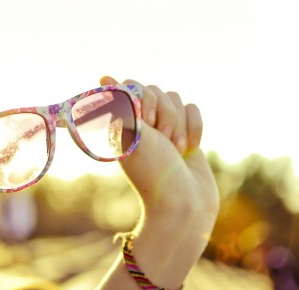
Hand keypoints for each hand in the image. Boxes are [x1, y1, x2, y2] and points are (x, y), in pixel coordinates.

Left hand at [82, 77, 218, 289]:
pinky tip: (190, 150)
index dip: (144, 101)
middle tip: (164, 143)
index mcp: (123, 122)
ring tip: (176, 150)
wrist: (183, 203)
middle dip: (165, 117)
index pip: (133, 86)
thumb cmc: (153, 171)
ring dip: (180, 125)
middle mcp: (142, 123)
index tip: (146, 124)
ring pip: (177, 100)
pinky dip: (195, 128)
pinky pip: (193, 109)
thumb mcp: (131, 136)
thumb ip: (119, 106)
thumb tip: (103, 77)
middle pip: (158, 92)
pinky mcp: (185, 133)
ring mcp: (165, 128)